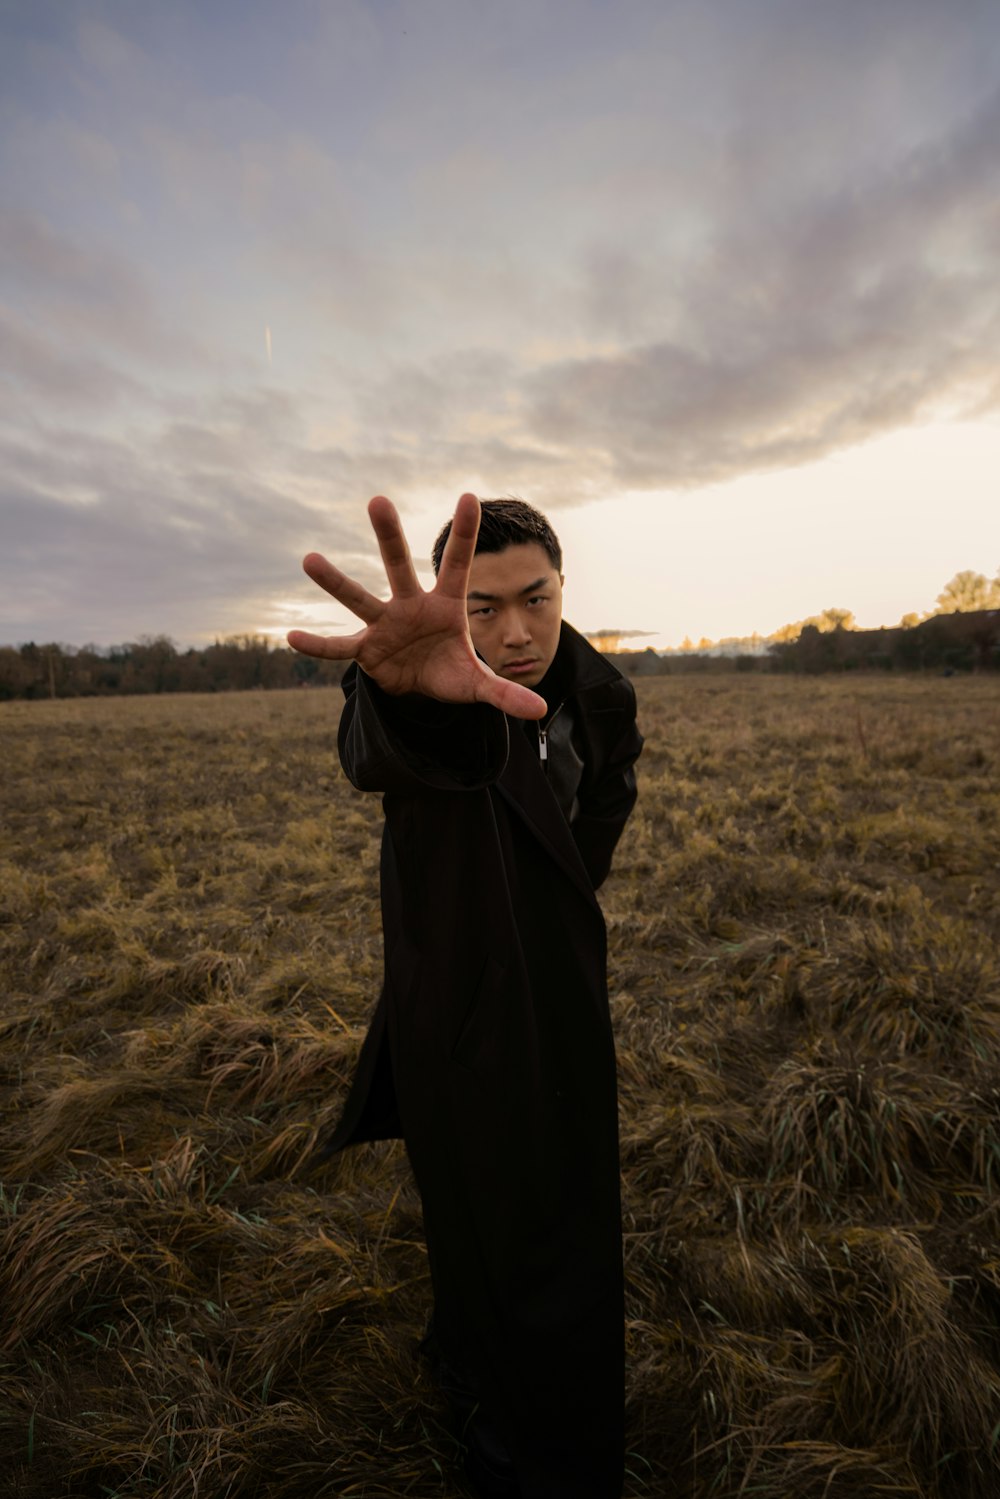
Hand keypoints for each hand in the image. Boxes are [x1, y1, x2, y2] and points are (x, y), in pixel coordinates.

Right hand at [287, 493, 546, 718]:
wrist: (422, 687)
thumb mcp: (479, 684)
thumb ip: (506, 693)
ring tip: (309, 559)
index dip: (464, 533)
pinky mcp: (366, 649)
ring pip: (359, 598)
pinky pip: (339, 648)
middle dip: (389, 536)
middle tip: (378, 500)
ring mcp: (385, 624)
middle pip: (399, 565)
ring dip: (336, 582)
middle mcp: (411, 605)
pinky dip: (318, 646)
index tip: (469, 496)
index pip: (457, 563)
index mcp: (446, 605)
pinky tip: (291, 638)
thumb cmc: (452, 671)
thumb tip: (539, 712)